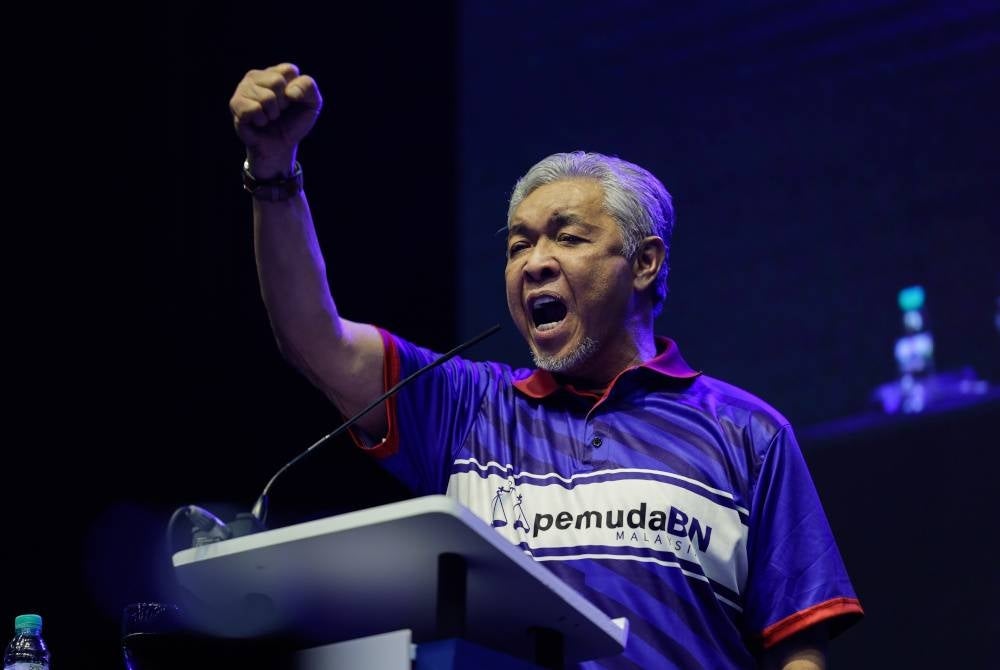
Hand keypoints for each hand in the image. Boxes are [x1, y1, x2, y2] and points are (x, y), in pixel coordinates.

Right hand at [229, 63, 322, 177]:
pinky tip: (259, 122)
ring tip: (269, 117)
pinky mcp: (236, 104)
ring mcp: (243, 88)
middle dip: (283, 103)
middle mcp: (257, 76)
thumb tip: (289, 91)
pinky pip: (253, 109)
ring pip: (266, 97)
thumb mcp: (312, 104)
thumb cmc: (294, 123)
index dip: (296, 91)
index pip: (289, 70)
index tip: (292, 101)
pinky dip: (261, 120)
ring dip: (272, 114)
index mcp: (276, 72)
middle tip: (279, 111)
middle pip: (276, 81)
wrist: (280, 146)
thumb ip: (308, 87)